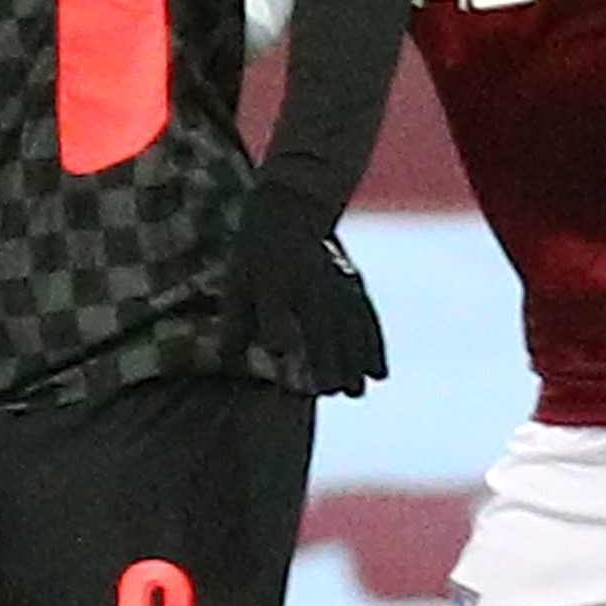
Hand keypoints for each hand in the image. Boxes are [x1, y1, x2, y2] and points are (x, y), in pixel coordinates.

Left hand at [234, 197, 386, 395]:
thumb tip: (227, 360)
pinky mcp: (353, 286)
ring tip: (354, 393)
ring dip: (353, 360)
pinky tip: (377, 373)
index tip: (281, 359)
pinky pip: (366, 319)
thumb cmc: (255, 254)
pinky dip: (373, 346)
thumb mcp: (236, 281)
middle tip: (329, 391)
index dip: (277, 335)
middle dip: (326, 359)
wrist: (290, 212)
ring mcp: (334, 284)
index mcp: (272, 282)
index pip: (275, 312)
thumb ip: (235, 320)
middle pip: (319, 326)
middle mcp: (307, 284)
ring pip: (348, 327)